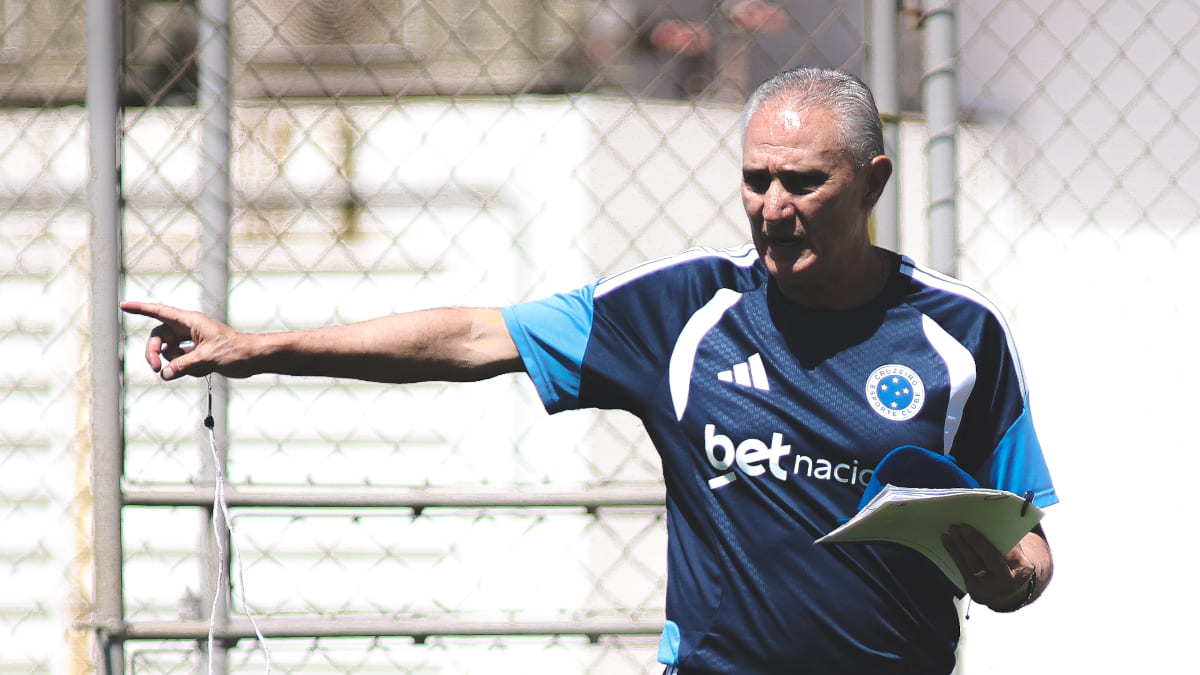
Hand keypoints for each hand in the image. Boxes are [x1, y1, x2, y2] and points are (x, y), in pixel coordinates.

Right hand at [120, 301, 250, 379]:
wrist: (253, 358)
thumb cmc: (235, 351)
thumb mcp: (206, 358)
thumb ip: (182, 366)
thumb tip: (164, 374)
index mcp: (190, 321)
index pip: (160, 312)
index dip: (140, 309)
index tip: (123, 306)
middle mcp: (189, 329)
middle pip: (159, 338)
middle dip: (154, 353)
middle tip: (156, 369)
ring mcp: (193, 342)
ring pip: (169, 353)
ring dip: (175, 364)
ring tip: (196, 368)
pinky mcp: (197, 354)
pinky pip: (181, 363)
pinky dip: (187, 370)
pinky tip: (204, 371)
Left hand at [942, 524, 1034, 610]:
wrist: (1011, 589)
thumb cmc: (1014, 564)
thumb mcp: (1018, 554)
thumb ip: (1007, 542)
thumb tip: (987, 522)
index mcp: (1021, 571)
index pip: (1001, 554)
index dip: (980, 542)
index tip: (969, 527)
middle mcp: (1005, 583)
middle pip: (982, 560)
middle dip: (969, 542)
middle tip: (957, 526)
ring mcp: (989, 590)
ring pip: (970, 564)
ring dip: (958, 546)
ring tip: (951, 531)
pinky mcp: (975, 591)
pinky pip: (962, 569)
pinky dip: (954, 553)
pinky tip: (947, 541)